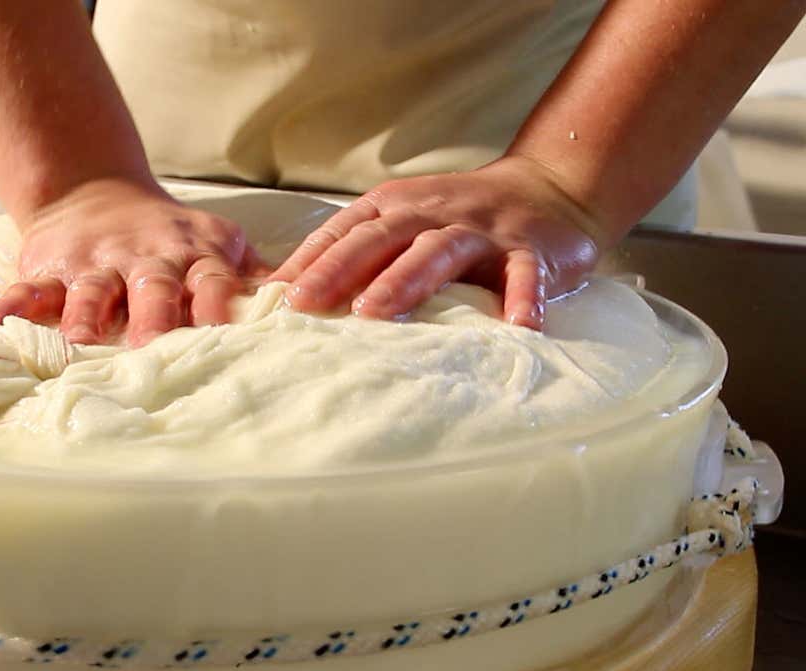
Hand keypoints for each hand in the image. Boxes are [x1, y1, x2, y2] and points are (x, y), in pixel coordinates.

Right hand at [0, 178, 264, 345]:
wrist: (96, 195)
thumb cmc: (169, 239)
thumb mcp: (217, 246)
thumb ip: (256, 278)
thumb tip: (320, 304)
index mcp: (194, 256)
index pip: (212, 281)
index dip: (219, 304)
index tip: (228, 335)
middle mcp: (146, 259)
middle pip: (152, 288)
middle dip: (153, 318)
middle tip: (152, 351)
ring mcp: (95, 263)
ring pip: (90, 291)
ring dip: (83, 315)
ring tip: (77, 344)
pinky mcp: (51, 269)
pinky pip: (26, 291)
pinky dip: (6, 309)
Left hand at [268, 156, 604, 328]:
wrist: (547, 190)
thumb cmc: (456, 219)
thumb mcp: (402, 224)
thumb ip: (355, 253)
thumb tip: (287, 297)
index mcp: (394, 207)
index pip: (345, 231)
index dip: (309, 261)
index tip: (274, 296)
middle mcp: (432, 212)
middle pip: (381, 237)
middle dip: (340, 269)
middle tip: (306, 304)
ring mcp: (481, 230)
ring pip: (439, 250)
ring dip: (405, 280)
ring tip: (374, 312)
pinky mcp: (530, 250)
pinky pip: (525, 274)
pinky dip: (521, 299)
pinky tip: (515, 328)